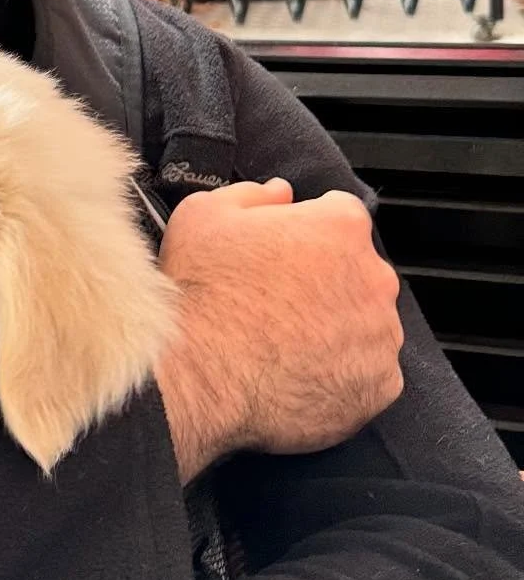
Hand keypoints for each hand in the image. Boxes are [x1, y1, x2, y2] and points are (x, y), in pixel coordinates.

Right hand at [154, 178, 403, 482]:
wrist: (198, 372)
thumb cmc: (201, 288)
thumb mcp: (204, 214)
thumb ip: (252, 194)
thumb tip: (281, 193)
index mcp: (340, 226)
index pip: (339, 213)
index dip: (307, 228)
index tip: (282, 248)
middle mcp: (374, 278)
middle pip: (358, 270)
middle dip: (326, 278)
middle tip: (277, 297)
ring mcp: (381, 336)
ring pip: (365, 323)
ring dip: (337, 326)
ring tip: (284, 340)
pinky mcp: (380, 386)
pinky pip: (369, 372)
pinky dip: (342, 372)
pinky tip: (299, 370)